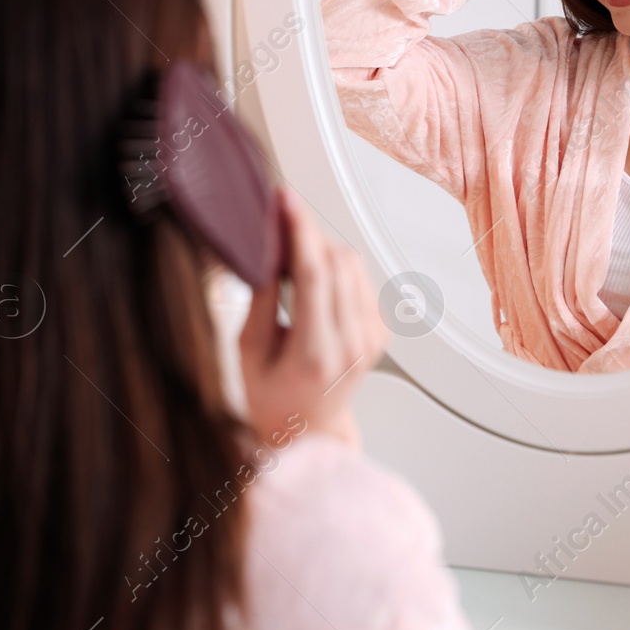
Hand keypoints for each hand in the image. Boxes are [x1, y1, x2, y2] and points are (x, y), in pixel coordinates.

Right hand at [239, 188, 386, 450]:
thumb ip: (263, 298)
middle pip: (337, 263)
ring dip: (321, 248)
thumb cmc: (272, 397)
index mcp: (316, 354)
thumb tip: (269, 249)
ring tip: (290, 253)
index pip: (314, 275)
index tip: (285, 199)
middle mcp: (352, 345)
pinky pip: (360, 279)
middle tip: (279, 219)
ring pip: (352, 265)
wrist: (309, 430)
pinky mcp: (380, 332)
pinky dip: (335, 266)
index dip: (299, 229)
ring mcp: (371, 338)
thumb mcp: (249, 350)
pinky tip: (313, 278)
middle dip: (307, 232)